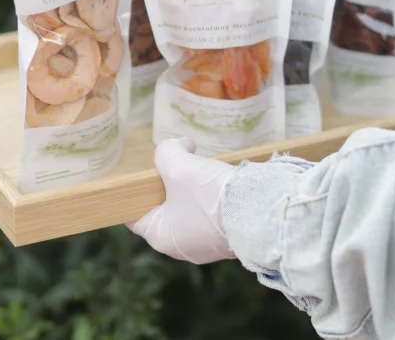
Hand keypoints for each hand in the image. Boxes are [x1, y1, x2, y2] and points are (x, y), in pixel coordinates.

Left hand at [126, 137, 236, 263]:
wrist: (259, 212)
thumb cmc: (210, 195)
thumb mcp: (178, 165)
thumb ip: (167, 152)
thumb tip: (180, 146)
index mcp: (161, 237)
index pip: (135, 215)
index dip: (136, 192)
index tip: (144, 174)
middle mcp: (182, 247)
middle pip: (165, 209)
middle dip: (171, 184)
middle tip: (180, 164)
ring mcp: (207, 245)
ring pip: (190, 210)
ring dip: (195, 188)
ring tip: (205, 170)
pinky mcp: (227, 239)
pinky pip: (211, 215)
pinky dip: (213, 198)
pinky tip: (222, 183)